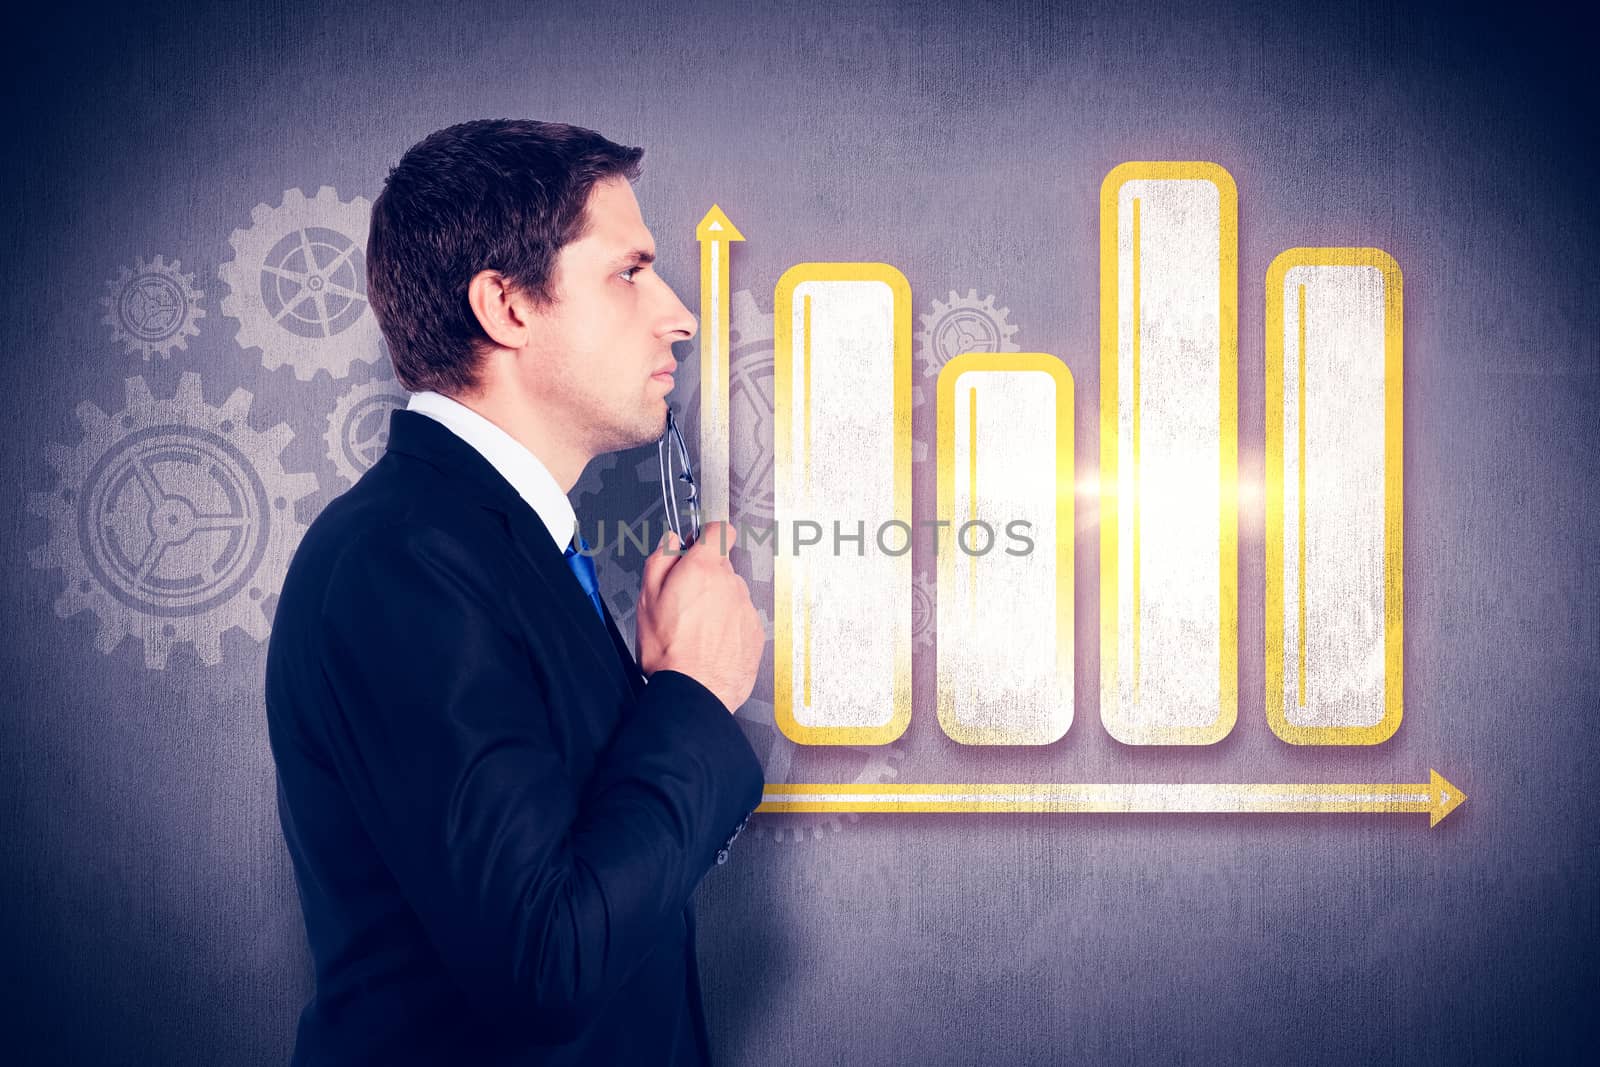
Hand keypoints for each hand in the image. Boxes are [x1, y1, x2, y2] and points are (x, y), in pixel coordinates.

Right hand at [635, 521, 763, 713]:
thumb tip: (670, 541)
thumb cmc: (668, 651)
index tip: (698, 546)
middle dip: (705, 577)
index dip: (707, 536)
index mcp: (703, 569)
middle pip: (722, 567)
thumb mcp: (647, 599)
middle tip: (684, 601)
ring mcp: (745, 608)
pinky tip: (710, 643)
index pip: (719, 531)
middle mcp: (730, 584)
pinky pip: (741, 618)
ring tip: (696, 629)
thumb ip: (660, 560)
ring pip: (731, 594)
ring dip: (717, 603)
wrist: (694, 692)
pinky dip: (728, 626)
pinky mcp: (755, 632)